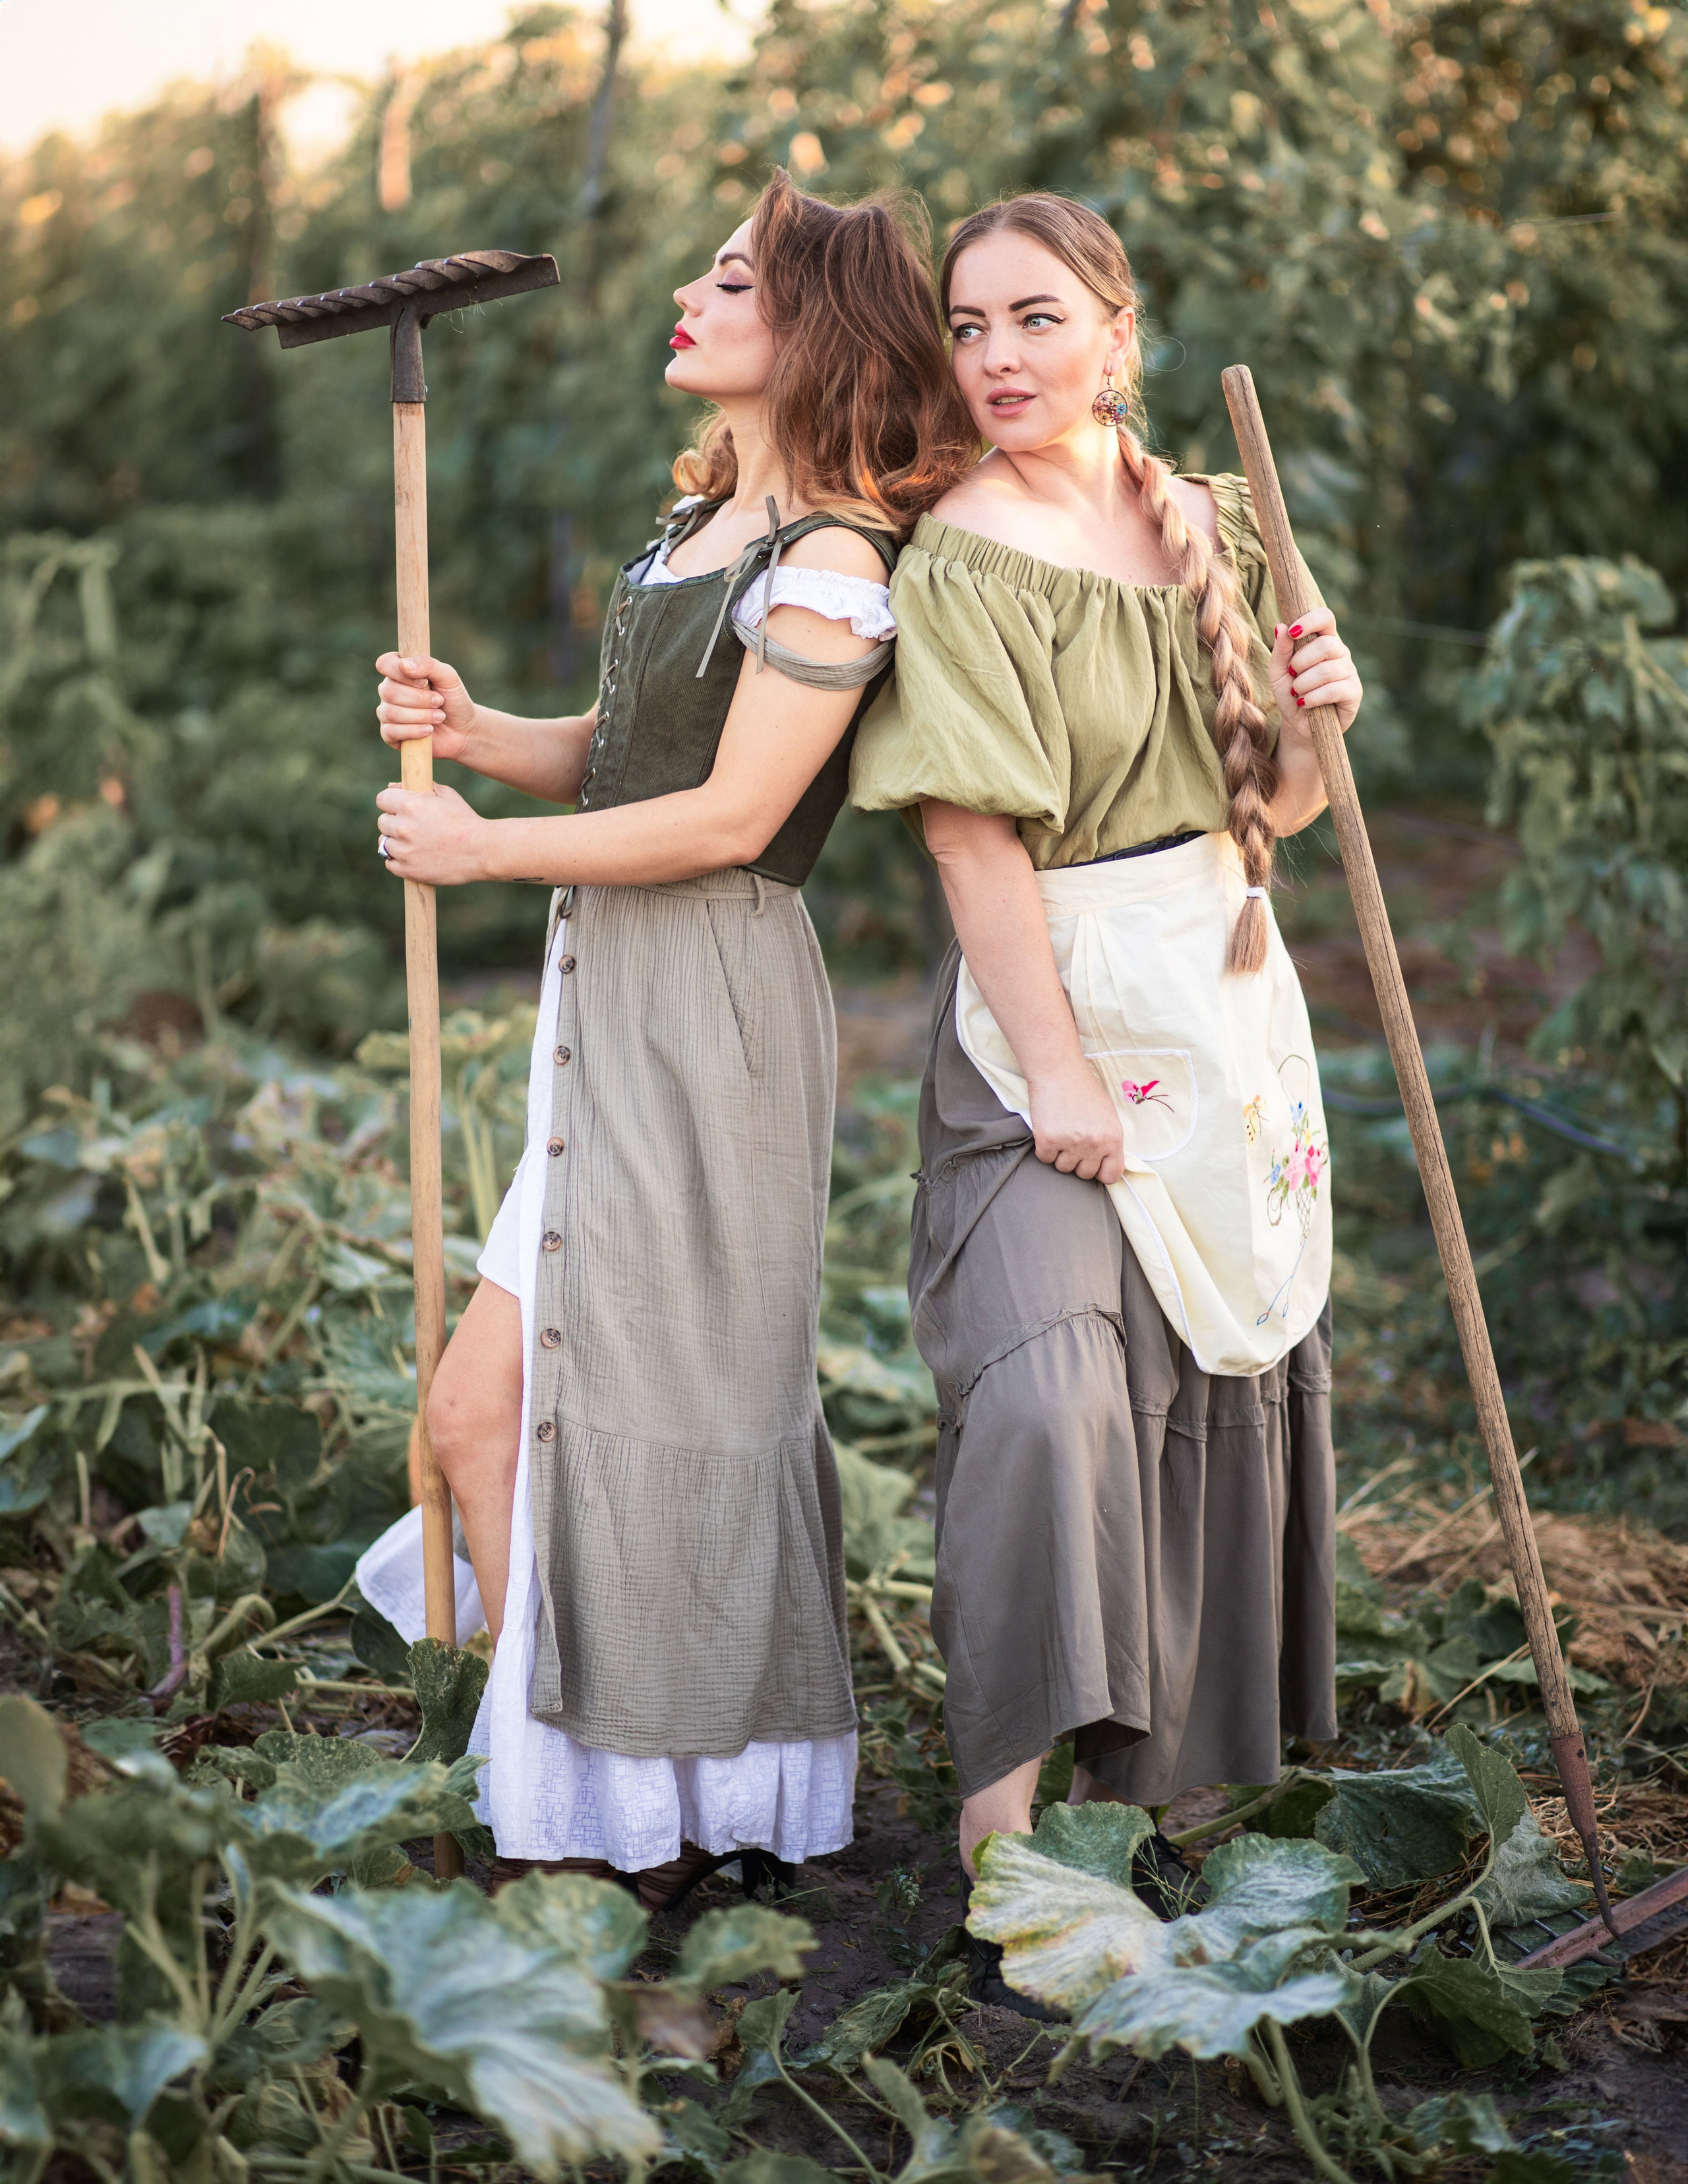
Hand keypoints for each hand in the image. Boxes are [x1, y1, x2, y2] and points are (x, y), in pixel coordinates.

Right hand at [375, 653, 478, 763]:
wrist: (463, 731)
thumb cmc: (454, 700)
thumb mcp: (448, 677)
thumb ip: (428, 665)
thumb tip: (403, 665)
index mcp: (399, 672)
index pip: (384, 664)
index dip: (401, 673)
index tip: (424, 682)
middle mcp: (389, 691)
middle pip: (388, 691)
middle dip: (419, 699)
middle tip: (439, 702)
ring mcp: (387, 713)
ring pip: (391, 713)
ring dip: (420, 716)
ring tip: (439, 717)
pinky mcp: (389, 735)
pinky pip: (390, 732)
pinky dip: (413, 731)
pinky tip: (428, 730)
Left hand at [376, 782, 492, 885]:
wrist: (483, 851)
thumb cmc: (465, 820)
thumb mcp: (446, 795)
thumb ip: (419, 788)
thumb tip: (393, 786)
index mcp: (410, 804)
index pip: (382, 799)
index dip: (391, 803)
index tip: (399, 809)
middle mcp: (403, 827)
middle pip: (382, 822)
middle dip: (395, 823)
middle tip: (413, 828)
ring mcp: (404, 850)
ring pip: (384, 844)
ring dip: (396, 843)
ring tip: (415, 844)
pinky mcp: (408, 870)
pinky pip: (389, 864)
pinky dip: (398, 861)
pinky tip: (413, 857)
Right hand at [1027, 1061, 1125, 1185]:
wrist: (1059, 1072)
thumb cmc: (1084, 1091)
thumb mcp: (1108, 1117)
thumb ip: (1109, 1142)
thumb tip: (1106, 1163)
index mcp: (1113, 1138)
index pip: (1111, 1175)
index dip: (1101, 1172)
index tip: (1094, 1165)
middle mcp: (1094, 1144)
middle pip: (1084, 1174)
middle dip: (1078, 1161)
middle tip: (1073, 1140)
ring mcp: (1071, 1144)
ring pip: (1063, 1168)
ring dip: (1060, 1155)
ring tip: (1061, 1132)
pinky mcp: (1048, 1141)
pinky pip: (1045, 1158)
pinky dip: (1045, 1148)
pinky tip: (1050, 1130)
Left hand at [1269, 607, 1362, 733]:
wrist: (1299, 725)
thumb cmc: (1290, 694)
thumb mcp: (1278, 673)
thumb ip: (1280, 651)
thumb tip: (1280, 626)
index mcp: (1322, 640)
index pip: (1325, 617)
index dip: (1310, 621)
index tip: (1292, 632)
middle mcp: (1339, 652)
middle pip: (1325, 645)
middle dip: (1301, 662)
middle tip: (1292, 674)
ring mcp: (1349, 671)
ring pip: (1327, 670)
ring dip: (1304, 684)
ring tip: (1296, 693)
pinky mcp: (1354, 691)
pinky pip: (1333, 690)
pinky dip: (1312, 698)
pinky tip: (1305, 703)